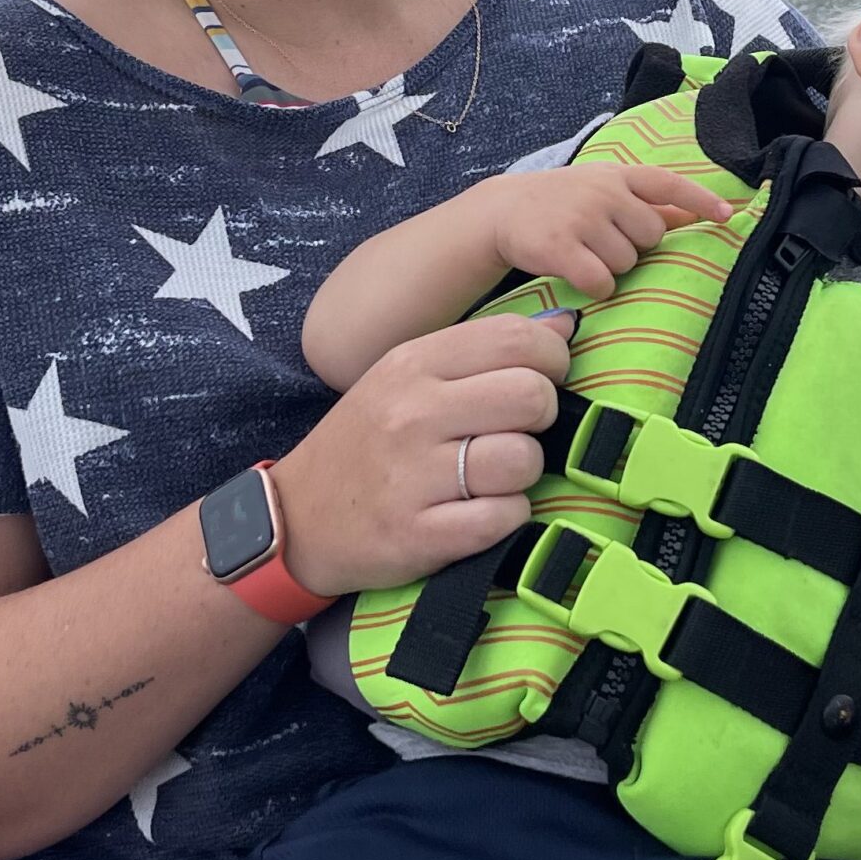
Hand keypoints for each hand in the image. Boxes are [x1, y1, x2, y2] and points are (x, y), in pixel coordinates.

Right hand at [271, 315, 574, 595]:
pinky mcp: (420, 535)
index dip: (552, 359)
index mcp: (412, 364)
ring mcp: (414, 477)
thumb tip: (564, 324)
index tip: (543, 379)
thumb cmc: (366, 444)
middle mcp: (412, 414)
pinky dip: (506, 518)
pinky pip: (504, 518)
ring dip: (524, 474)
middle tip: (518, 431)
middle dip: (543, 417)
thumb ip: (478, 351)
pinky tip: (481, 512)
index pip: (517, 338)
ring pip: (524, 460)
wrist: (296, 519)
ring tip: (494, 476)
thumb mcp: (403, 379)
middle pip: (531, 396)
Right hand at [488, 163, 729, 299]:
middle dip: (636, 246)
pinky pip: (602, 282)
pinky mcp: (560, 248)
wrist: (503, 211)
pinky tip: (580, 275)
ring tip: (586, 253)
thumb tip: (692, 213)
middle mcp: (602, 192)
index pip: (667, 184)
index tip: (726, 215)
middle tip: (606, 241)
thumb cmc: (563, 202)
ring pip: (628, 262)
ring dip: (613, 268)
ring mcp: (581, 219)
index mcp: (617, 175)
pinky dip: (598, 287)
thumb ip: (646, 202)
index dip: (699, 200)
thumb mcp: (603, 190)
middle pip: (652, 235)